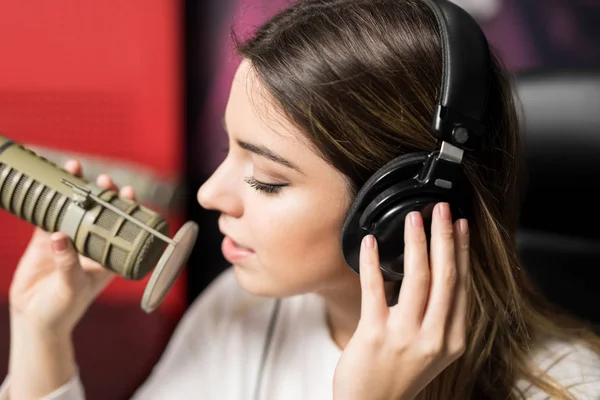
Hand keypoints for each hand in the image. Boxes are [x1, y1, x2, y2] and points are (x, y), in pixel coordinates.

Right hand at [8, 160, 136, 334]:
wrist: (36, 319)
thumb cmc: (64, 308)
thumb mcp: (72, 287)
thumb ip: (68, 264)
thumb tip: (59, 237)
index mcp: (107, 256)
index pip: (122, 227)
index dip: (127, 209)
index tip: (129, 193)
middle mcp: (90, 244)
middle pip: (100, 212)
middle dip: (103, 194)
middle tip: (104, 180)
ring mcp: (68, 240)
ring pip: (74, 209)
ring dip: (75, 190)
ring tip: (75, 168)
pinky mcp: (44, 241)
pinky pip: (47, 216)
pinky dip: (48, 200)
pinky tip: (48, 184)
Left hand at [333, 202, 469, 399]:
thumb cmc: (398, 376)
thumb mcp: (432, 351)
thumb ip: (438, 317)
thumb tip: (435, 272)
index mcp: (452, 339)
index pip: (462, 285)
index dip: (462, 251)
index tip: (461, 225)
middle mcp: (434, 337)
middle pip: (445, 277)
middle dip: (445, 237)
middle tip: (442, 208)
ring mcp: (405, 336)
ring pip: (418, 279)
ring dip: (417, 243)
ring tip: (415, 217)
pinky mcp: (374, 334)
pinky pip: (375, 289)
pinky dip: (373, 262)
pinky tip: (370, 242)